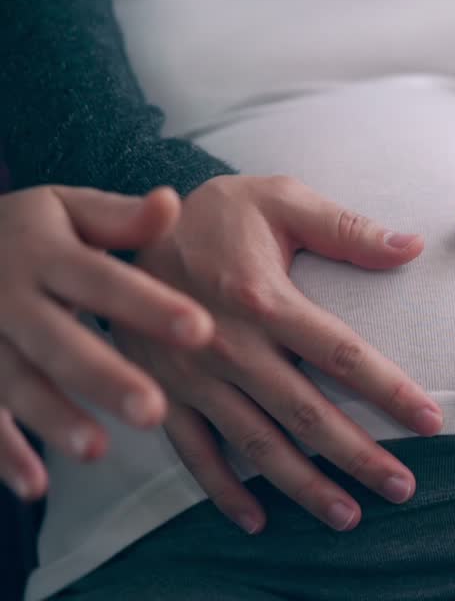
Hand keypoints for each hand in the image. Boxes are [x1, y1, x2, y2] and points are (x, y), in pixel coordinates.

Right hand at [0, 186, 212, 500]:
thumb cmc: (22, 232)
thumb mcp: (63, 210)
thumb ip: (118, 218)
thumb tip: (172, 203)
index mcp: (46, 255)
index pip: (105, 281)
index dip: (150, 306)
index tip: (202, 329)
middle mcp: (11, 300)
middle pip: (60, 342)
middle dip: (104, 377)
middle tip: (154, 410)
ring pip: (17, 384)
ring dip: (54, 418)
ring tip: (98, 450)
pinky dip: (4, 453)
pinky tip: (37, 484)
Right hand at [117, 175, 443, 533]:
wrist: (120, 229)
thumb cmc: (218, 212)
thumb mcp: (280, 199)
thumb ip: (347, 228)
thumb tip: (412, 246)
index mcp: (264, 297)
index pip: (340, 354)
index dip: (388, 390)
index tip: (430, 422)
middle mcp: (230, 345)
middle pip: (305, 412)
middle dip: (357, 455)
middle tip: (403, 488)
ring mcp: (192, 377)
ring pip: (256, 444)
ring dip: (303, 485)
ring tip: (349, 515)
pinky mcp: (164, 394)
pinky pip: (194, 452)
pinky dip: (223, 491)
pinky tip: (258, 520)